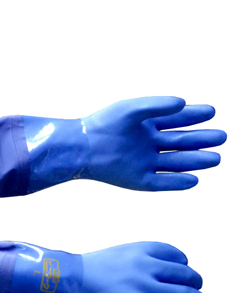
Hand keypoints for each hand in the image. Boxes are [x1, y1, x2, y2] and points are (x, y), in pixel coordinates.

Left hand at [81, 96, 226, 189]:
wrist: (82, 147)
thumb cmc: (103, 124)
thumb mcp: (131, 109)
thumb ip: (157, 105)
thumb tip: (183, 102)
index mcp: (147, 126)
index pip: (177, 120)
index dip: (194, 116)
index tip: (211, 111)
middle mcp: (149, 145)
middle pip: (181, 142)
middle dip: (201, 140)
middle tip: (221, 136)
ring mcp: (144, 163)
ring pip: (175, 163)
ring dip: (195, 161)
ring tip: (215, 158)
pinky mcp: (137, 180)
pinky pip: (161, 183)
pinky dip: (176, 182)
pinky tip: (193, 180)